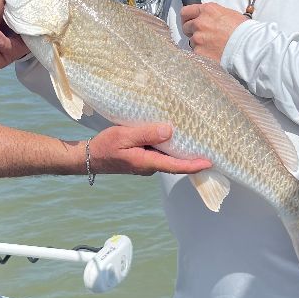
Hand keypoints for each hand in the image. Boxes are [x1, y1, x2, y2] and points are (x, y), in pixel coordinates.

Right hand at [88, 123, 211, 175]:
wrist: (89, 157)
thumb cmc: (105, 146)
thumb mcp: (124, 135)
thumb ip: (146, 134)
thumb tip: (169, 131)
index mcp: (146, 162)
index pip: (175, 166)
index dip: (194, 165)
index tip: (209, 162)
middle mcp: (149, 166)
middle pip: (174, 163)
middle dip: (191, 157)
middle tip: (209, 147)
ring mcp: (145, 164)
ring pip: (167, 158)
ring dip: (179, 151)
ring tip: (195, 139)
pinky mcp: (142, 159)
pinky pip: (159, 154)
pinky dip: (167, 147)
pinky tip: (172, 136)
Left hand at [180, 2, 247, 61]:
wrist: (247, 47)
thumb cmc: (243, 30)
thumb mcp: (229, 14)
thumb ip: (214, 15)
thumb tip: (209, 18)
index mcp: (207, 10)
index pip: (186, 11)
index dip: (187, 17)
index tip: (188, 21)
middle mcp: (199, 23)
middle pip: (186, 27)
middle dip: (192, 31)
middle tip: (202, 36)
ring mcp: (198, 38)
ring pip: (191, 41)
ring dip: (199, 43)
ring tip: (212, 46)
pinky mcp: (199, 52)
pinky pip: (196, 53)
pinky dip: (202, 54)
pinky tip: (212, 54)